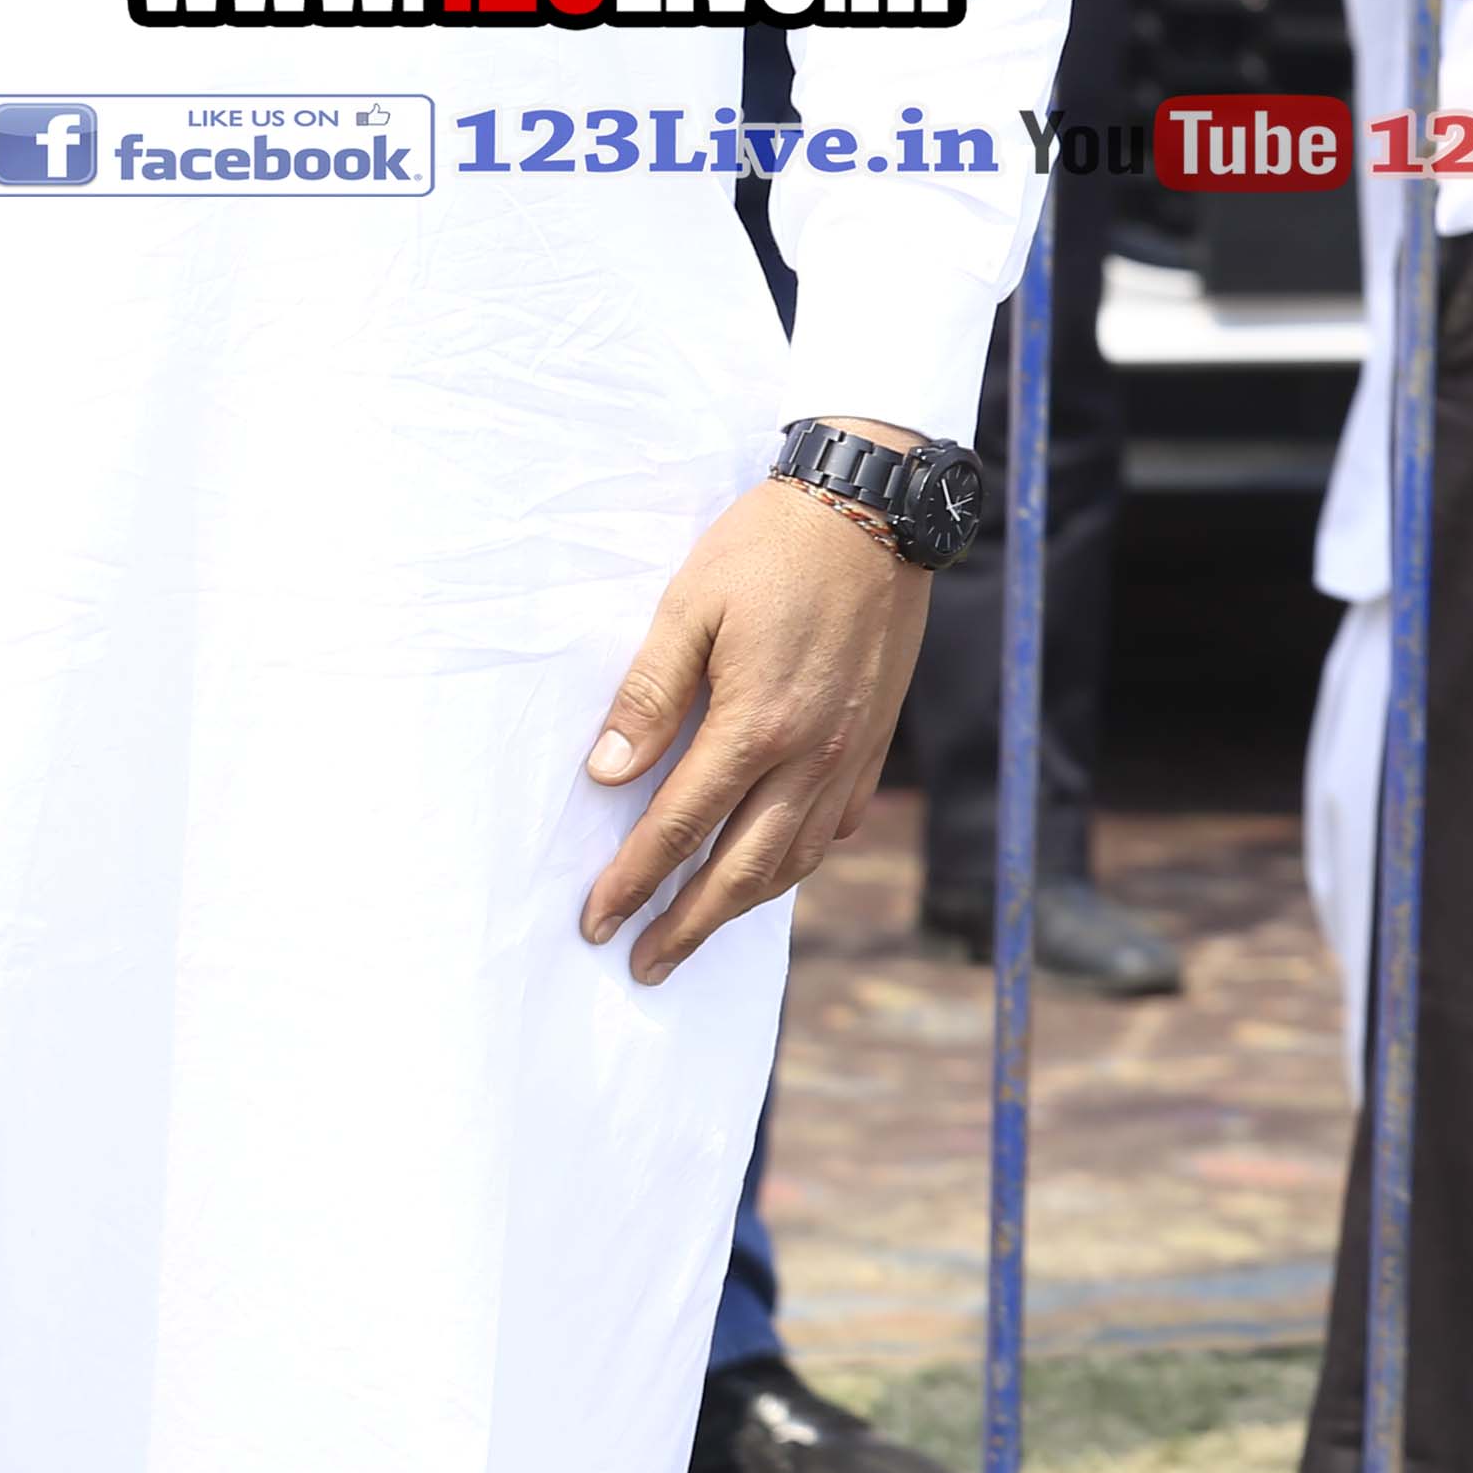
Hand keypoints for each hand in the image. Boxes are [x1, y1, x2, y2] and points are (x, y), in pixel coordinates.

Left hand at [575, 452, 936, 981]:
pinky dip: (799, 861)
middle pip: (742, 869)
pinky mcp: (877, 738)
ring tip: (700, 930)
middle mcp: (811, 754)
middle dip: (687, 924)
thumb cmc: (770, 547)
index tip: (595, 922)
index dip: (632, 883)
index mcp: (756, 724)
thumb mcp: (690, 607)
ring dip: (743, 905)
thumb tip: (608, 776)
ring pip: (795, 859)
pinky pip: (836, 825)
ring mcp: (851, 751)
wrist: (877, 508)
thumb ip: (649, 695)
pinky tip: (774, 866)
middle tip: (644, 964)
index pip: (678, 828)